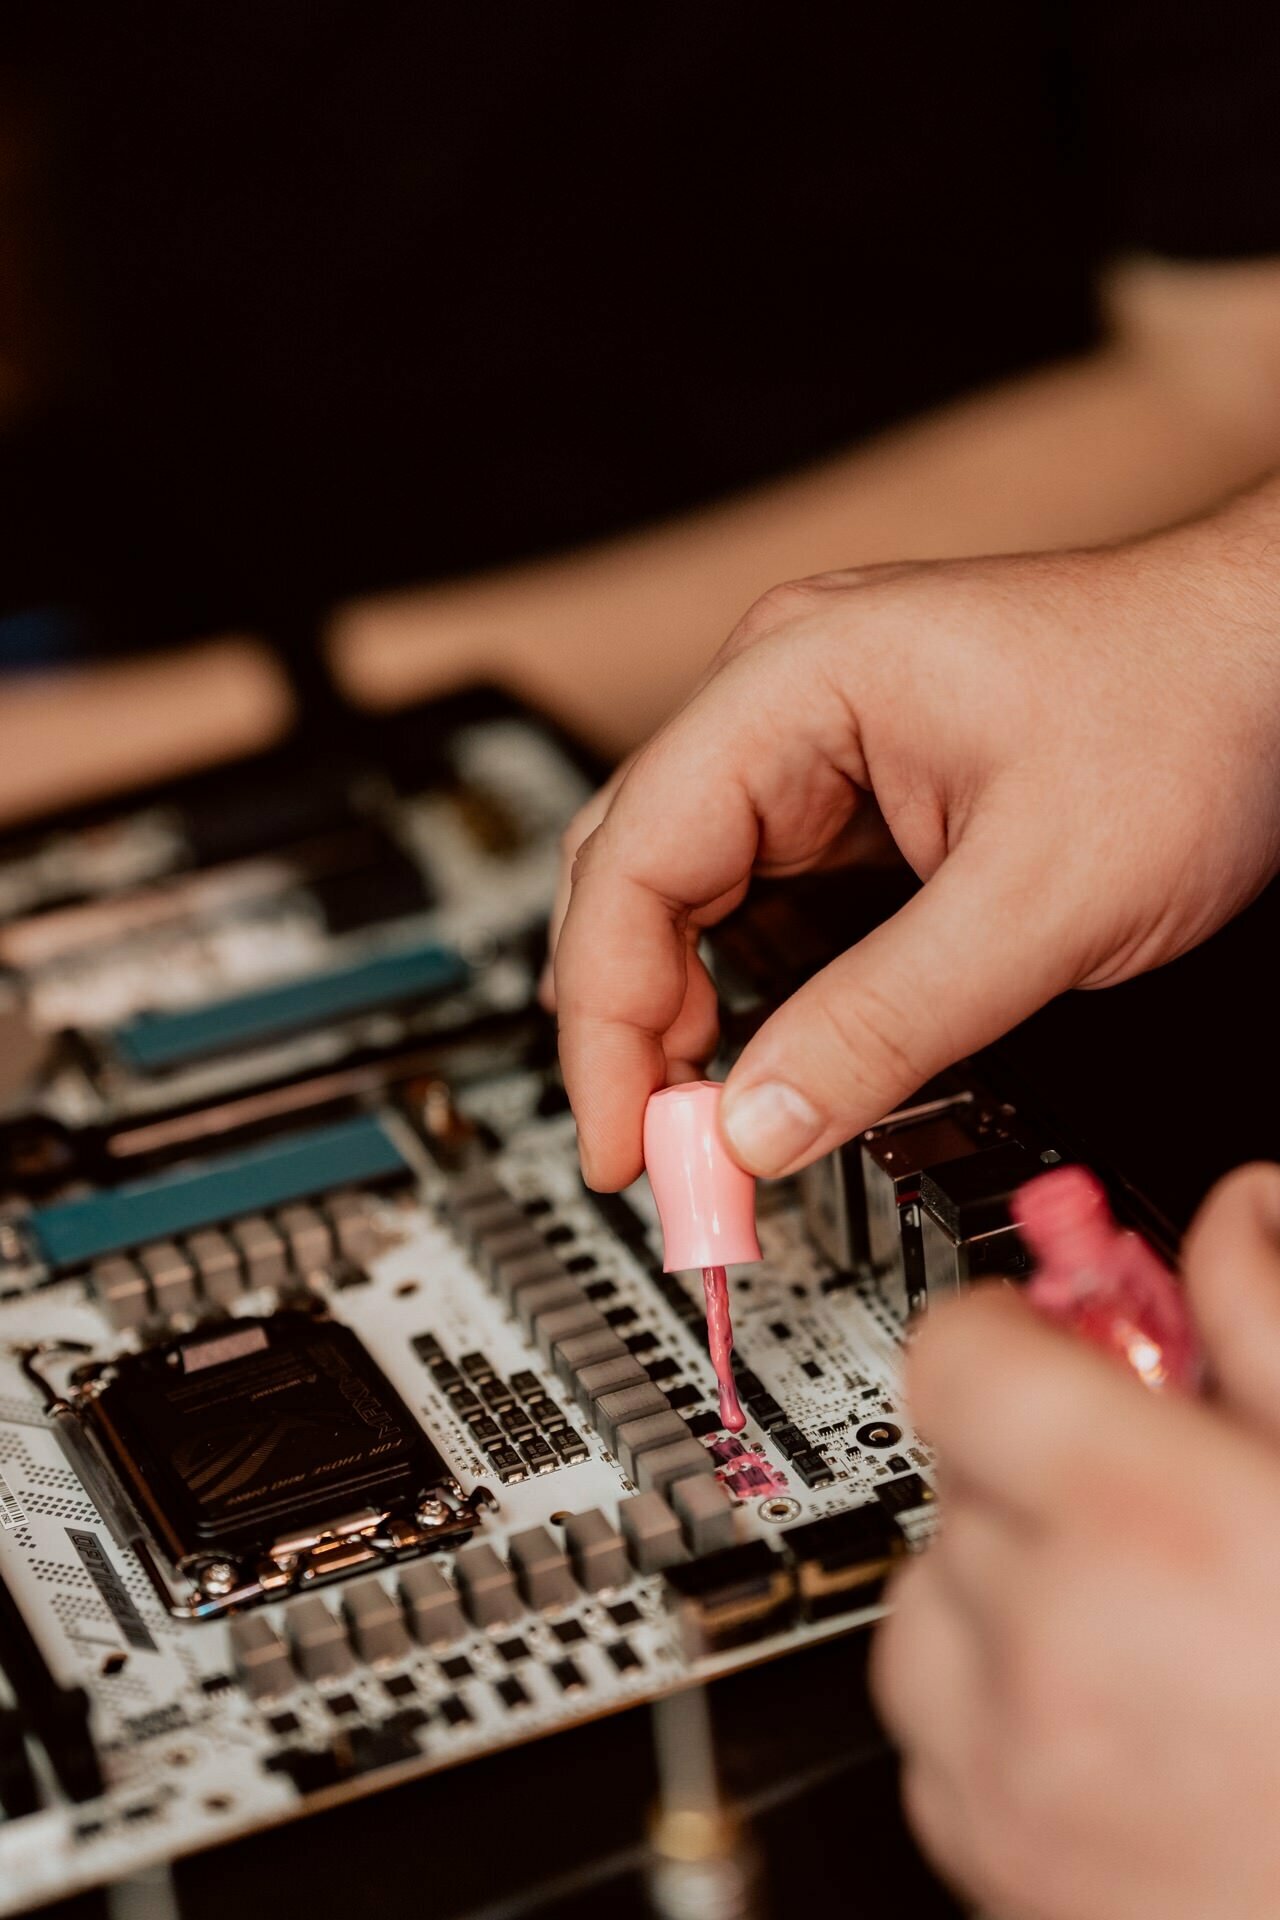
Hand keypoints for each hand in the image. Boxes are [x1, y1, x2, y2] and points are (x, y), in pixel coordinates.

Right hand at [547, 493, 1279, 1189]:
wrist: (1275, 659)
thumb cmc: (1191, 711)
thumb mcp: (1041, 900)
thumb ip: (886, 1024)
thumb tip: (758, 1125)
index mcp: (792, 679)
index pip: (631, 862)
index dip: (607, 1019)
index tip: (626, 1142)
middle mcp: (777, 692)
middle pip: (630, 873)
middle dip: (630, 1025)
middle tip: (657, 1156)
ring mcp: (809, 733)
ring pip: (682, 884)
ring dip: (675, 1004)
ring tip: (696, 1120)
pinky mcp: (850, 777)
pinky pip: (751, 885)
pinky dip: (735, 974)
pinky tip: (745, 1043)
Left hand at [871, 1162, 1279, 1919]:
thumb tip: (1248, 1214)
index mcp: (1152, 1529)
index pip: (960, 1352)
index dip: (1015, 1326)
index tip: (1061, 1338)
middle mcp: (1051, 1651)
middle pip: (954, 1473)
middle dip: (1042, 1463)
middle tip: (1164, 1503)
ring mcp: (1012, 1776)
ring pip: (930, 1601)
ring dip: (1011, 1586)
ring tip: (1156, 1620)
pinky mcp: (996, 1866)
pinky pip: (937, 1732)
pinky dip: (1003, 1706)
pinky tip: (1135, 1719)